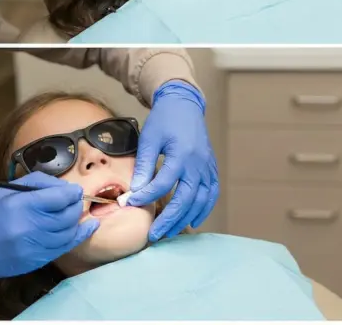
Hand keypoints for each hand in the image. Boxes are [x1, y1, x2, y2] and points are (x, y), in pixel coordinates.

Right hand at [0, 172, 98, 290]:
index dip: (71, 192)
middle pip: (68, 214)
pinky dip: (79, 235)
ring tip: (75, 212)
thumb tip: (65, 187)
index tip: (74, 190)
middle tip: (74, 200)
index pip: (59, 197)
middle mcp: (30, 227)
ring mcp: (35, 246)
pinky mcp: (37, 260)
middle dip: (75, 205)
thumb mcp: (6, 192)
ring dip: (77, 220)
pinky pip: (65, 247)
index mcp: (21, 206)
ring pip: (69, 231)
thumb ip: (37, 183)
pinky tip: (89, 227)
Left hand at [127, 80, 218, 241]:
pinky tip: (193, 220)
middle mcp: (198, 164)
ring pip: (200, 200)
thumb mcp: (149, 139)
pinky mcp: (211, 168)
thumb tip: (134, 192)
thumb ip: (144, 166)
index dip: (146, 196)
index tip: (129, 204)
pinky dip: (204, 209)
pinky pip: (211, 193)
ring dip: (186, 218)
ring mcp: (207, 167)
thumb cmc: (164, 121)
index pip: (163, 183)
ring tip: (170, 232)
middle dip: (169, 219)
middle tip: (154, 235)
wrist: (184, 105)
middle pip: (185, 198)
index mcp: (181, 155)